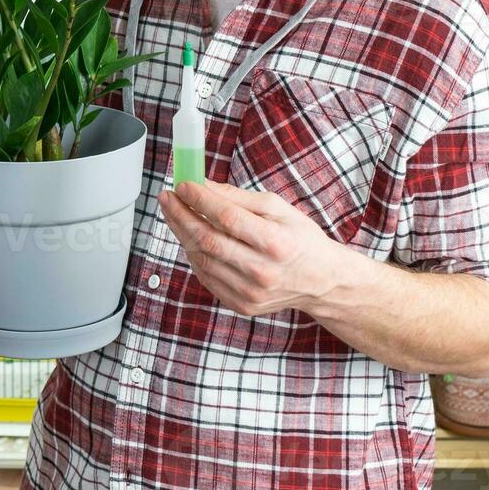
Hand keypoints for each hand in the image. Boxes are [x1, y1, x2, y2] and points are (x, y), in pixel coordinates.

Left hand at [156, 180, 355, 317]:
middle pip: (209, 241)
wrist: (321, 281)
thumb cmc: (300, 239)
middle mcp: (263, 272)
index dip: (200, 200)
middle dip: (181, 215)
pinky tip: (191, 239)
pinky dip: (194, 256)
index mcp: (277, 243)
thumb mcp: (278, 208)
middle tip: (167, 197)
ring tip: (176, 214)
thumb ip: (238, 197)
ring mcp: (251, 293)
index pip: (228, 219)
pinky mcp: (242, 305)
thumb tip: (203, 185)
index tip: (183, 184)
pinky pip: (206, 278)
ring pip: (203, 260)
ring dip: (183, 234)